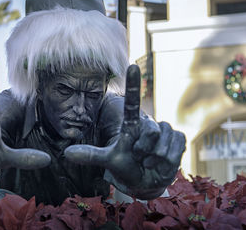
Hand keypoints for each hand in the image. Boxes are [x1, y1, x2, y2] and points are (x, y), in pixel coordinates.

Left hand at [64, 65, 185, 197]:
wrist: (146, 180)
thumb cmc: (126, 166)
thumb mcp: (108, 160)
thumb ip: (90, 155)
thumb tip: (66, 154)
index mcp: (131, 124)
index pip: (131, 103)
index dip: (133, 85)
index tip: (132, 66)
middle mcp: (148, 123)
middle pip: (151, 133)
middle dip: (143, 151)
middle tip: (139, 158)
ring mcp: (165, 129)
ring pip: (162, 145)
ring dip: (155, 159)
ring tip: (149, 162)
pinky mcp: (178, 138)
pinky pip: (175, 149)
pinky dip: (168, 162)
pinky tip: (163, 163)